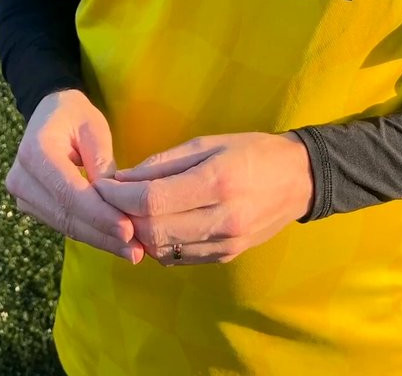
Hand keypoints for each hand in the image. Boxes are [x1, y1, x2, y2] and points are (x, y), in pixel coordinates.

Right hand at [5, 89, 144, 263]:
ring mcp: (23, 195)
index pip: (69, 193)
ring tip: (133, 251)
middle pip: (66, 215)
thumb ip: (101, 160)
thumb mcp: (93, 126)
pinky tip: (115, 243)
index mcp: (35, 152)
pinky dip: (90, 234)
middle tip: (137, 250)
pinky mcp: (31, 206)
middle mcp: (21, 178)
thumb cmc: (75, 115)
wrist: (49, 114)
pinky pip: (63, 223)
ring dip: (99, 240)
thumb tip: (115, 200)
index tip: (127, 230)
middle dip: (103, 234)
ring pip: (64, 225)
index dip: (98, 215)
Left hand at [95, 130, 314, 266]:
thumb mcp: (209, 142)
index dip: (119, 195)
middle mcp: (221, 218)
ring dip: (138, 233)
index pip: (152, 199)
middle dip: (123, 216)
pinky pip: (179, 258)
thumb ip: (164, 163)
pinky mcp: (227, 256)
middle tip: (110, 200)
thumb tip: (123, 178)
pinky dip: (159, 244)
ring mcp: (226, 243)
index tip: (103, 184)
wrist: (298, 179)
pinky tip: (157, 225)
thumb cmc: (251, 151)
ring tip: (130, 212)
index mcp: (216, 181)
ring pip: (162, 250)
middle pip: (153, 229)